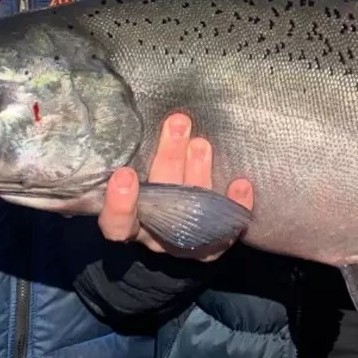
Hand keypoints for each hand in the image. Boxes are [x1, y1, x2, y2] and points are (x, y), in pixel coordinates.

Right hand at [98, 112, 253, 260]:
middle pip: (159, 206)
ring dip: (198, 174)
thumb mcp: (135, 172)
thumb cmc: (149, 185)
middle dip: (169, 160)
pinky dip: (234, 206)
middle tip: (177, 124)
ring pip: (191, 215)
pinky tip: (241, 184)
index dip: (119, 204)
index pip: (116, 223)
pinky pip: (225, 232)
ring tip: (201, 143)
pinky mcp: (211, 245)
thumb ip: (135, 153)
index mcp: (128, 222)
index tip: (124, 174)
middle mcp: (153, 235)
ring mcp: (183, 243)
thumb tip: (139, 112)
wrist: (172, 224)